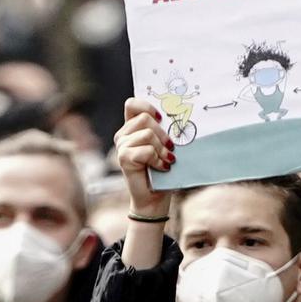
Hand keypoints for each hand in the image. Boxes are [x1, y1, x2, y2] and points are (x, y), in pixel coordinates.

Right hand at [113, 96, 173, 216]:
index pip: (132, 104)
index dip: (147, 106)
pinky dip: (158, 160)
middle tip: (170, 148)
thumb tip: (179, 114)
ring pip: (147, 134)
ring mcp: (121, 146)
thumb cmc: (162, 170)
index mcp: (132, 128)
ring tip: (166, 160)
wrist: (154, 197)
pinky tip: (162, 167)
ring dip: (161, 149)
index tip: (161, 118)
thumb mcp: (164, 145)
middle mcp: (123, 135)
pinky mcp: (123, 158)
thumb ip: (164, 130)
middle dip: (162, 134)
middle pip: (145, 118)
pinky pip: (146, 150)